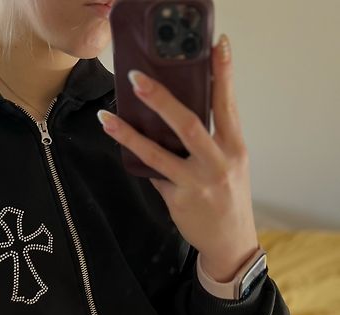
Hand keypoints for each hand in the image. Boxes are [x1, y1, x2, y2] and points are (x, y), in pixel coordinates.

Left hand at [98, 33, 258, 281]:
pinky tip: (124, 147)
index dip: (224, 75)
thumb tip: (176, 115)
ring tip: (106, 118)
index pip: (228, 104)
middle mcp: (218, 163)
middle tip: (135, 79)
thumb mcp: (232, 164)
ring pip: (158, 155)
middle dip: (160, 100)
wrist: (230, 242)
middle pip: (189, 125)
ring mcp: (196, 183)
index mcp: (235, 147)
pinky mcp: (178, 200)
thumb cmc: (228, 197)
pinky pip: (154, 176)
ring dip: (129, 135)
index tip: (218, 46)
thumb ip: (212, 140)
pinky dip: (141, 162)